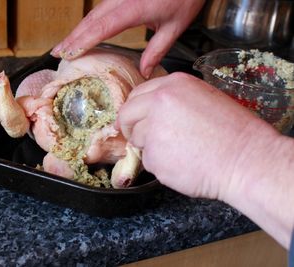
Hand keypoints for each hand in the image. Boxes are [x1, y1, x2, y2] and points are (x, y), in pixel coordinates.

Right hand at [51, 0, 204, 77]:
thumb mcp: (175, 27)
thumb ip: (157, 50)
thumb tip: (144, 72)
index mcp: (134, 8)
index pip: (102, 27)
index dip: (83, 41)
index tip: (69, 53)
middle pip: (91, 20)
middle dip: (72, 37)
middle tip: (57, 53)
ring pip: (93, 14)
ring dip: (77, 31)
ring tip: (65, 46)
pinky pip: (100, 10)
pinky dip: (89, 24)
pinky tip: (84, 33)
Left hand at [116, 72, 293, 248]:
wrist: (246, 160)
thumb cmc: (234, 132)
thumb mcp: (204, 99)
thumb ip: (174, 101)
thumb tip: (153, 114)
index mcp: (173, 85)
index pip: (137, 94)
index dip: (132, 109)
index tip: (130, 119)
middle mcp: (159, 103)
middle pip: (127, 114)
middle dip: (128, 127)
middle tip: (136, 137)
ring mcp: (154, 130)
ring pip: (137, 139)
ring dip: (150, 147)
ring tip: (178, 151)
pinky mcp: (154, 156)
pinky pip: (148, 161)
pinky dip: (160, 164)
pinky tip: (182, 163)